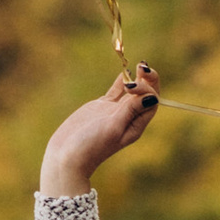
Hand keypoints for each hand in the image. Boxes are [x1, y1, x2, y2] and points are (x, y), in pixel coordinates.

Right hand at [41, 62, 161, 197]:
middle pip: (145, 94)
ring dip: (136, 78)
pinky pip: (116, 92)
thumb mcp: (113, 127)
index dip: (146, 88)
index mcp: (135, 125)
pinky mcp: (101, 107)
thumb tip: (152, 96)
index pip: (150, 101)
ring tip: (140, 64)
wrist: (66, 156)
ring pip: (131, 91)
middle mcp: (128, 118)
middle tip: (142, 65)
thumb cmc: (91, 145)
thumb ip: (130, 110)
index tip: (131, 86)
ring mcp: (114, 111)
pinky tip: (125, 71)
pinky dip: (121, 81)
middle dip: (147, 79)